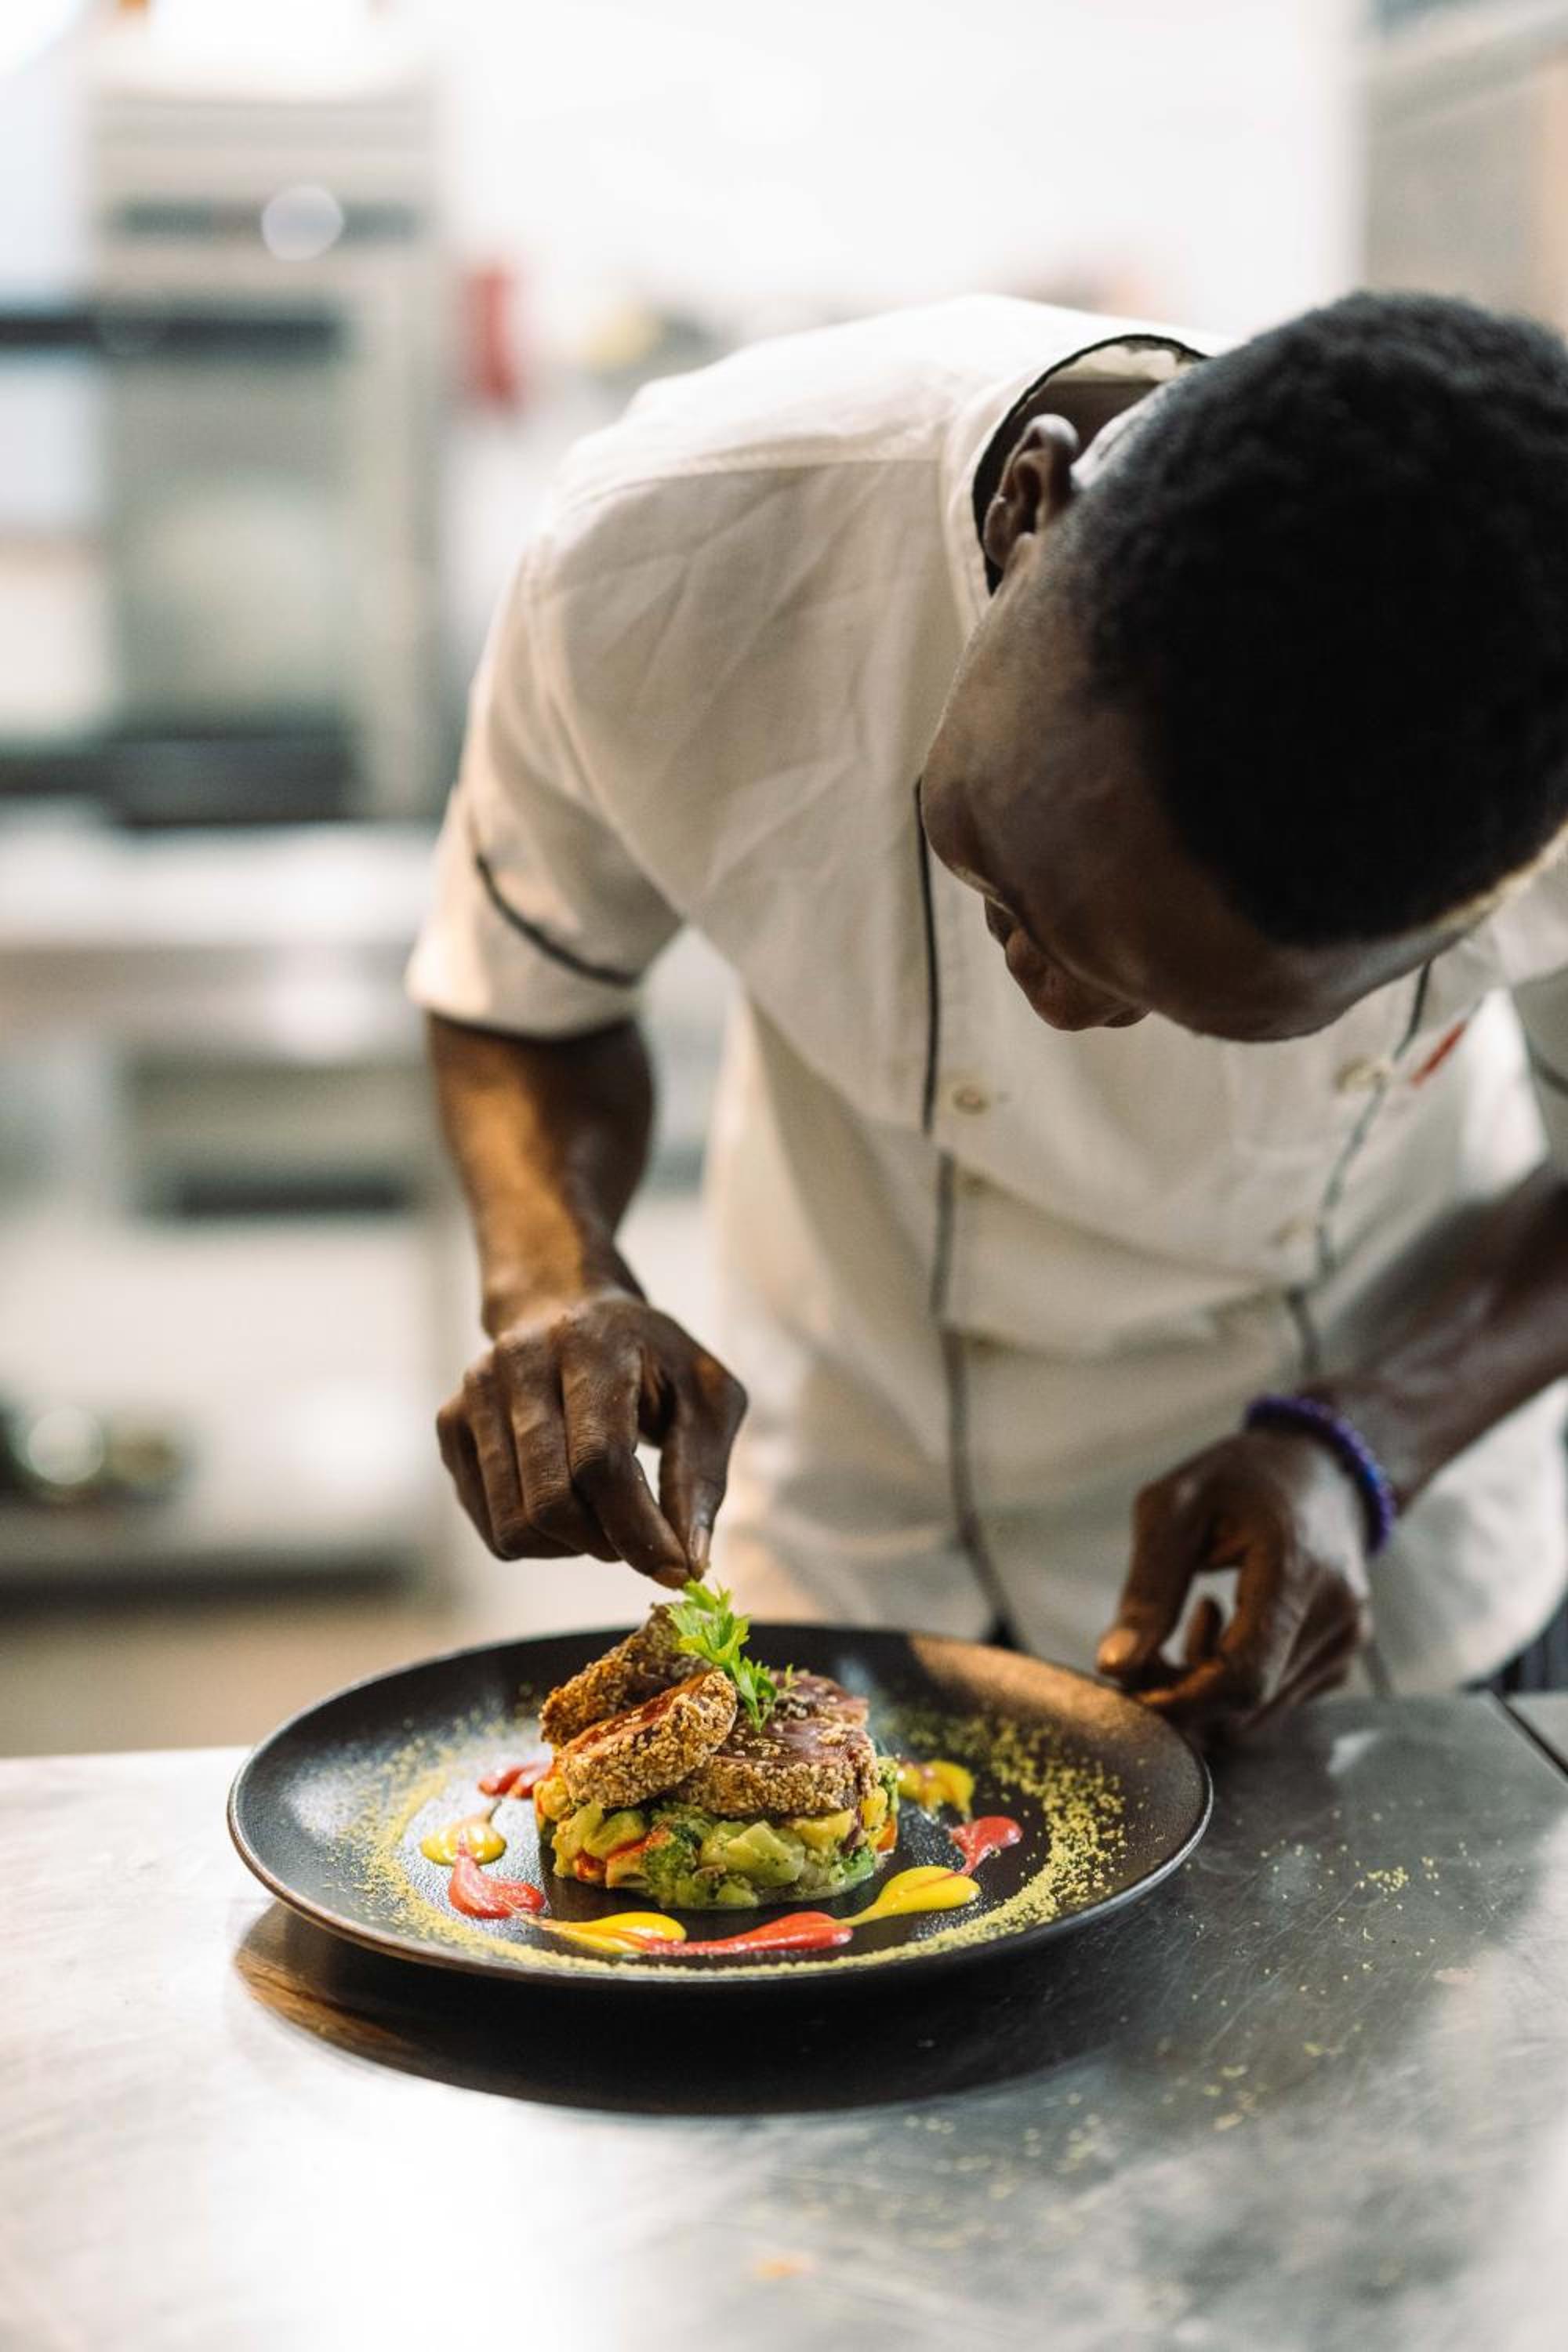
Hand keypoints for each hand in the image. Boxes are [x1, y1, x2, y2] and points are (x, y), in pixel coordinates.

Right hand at [436, 1291, 746, 1586]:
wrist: (566, 1305)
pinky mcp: (451, 1426)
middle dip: (607, 1543)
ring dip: (573, 1548)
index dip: (638, 1529)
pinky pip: (493, 1529)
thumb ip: (702, 1476)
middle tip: (641, 1538)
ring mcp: (474, 1394)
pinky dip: (541, 1541)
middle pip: (551, 1503)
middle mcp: (517, 1362)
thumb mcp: (706, 1398)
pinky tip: (569, 1503)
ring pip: (515, 1526)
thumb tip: (689, 1565)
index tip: (675, 1570)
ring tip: (607, 1518)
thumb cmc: (651, 1359)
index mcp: (588, 1344)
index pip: (600, 1462)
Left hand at [1095, 1429, 1372, 1737]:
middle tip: (1142, 1650)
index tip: (1128, 1689)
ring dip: (1205, 1690)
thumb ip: (1148, 1588)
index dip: (1179, 1701)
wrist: (1318, 1468)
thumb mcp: (1175, 1507)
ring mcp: (1347, 1640)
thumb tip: (1114, 1667)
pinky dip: (1234, 1684)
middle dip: (1181, 1694)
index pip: (1242, 1677)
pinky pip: (1277, 1700)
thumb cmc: (1239, 1477)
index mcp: (1296, 1568)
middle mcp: (1336, 1614)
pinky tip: (1225, 1626)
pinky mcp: (1343, 1654)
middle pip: (1246, 1704)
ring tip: (1189, 1619)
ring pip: (1259, 1712)